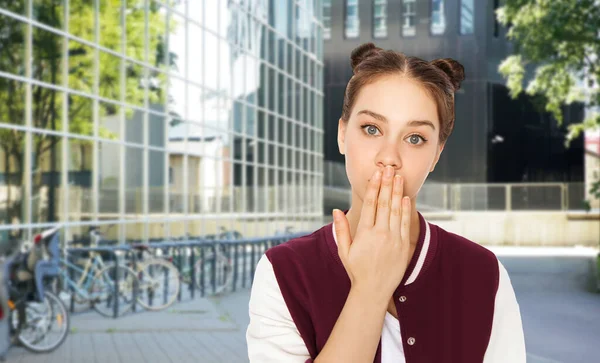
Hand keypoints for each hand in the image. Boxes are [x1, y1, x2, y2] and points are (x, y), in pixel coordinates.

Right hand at [333, 165, 411, 302]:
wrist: (374, 290)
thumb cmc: (356, 270)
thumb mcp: (344, 250)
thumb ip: (341, 229)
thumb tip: (336, 210)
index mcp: (364, 233)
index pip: (370, 204)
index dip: (374, 187)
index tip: (376, 175)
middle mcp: (380, 233)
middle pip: (384, 203)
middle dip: (386, 184)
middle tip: (388, 169)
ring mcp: (393, 239)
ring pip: (396, 210)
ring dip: (397, 192)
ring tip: (398, 177)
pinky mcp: (403, 245)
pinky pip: (405, 223)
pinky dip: (406, 209)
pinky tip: (405, 197)